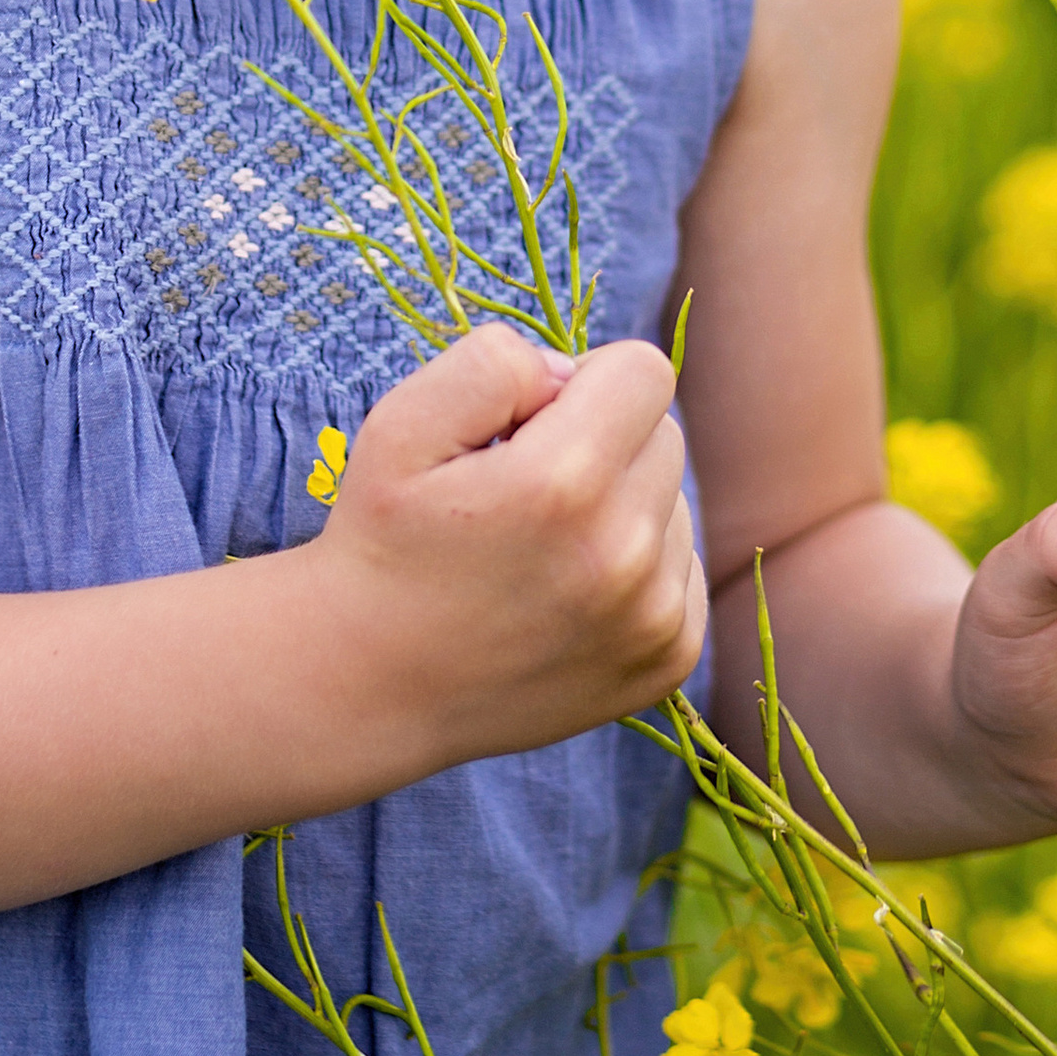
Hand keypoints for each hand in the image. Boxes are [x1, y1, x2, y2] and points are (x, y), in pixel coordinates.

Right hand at [312, 325, 705, 771]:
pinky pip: (683, 568)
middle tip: (525, 489)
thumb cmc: (383, 544)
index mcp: (563, 481)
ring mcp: (653, 616)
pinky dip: (638, 567)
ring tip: (541, 549)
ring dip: (622, 506)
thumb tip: (568, 375)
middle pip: (665, 434)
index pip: (644, 370)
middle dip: (604, 439)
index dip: (582, 380)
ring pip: (675, 503)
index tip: (529, 425)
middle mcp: (624, 552)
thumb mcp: (400, 426)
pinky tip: (567, 592)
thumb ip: (491, 364)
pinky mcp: (669, 660)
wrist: (373, 690)